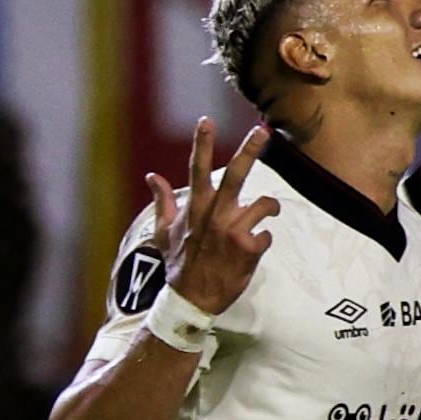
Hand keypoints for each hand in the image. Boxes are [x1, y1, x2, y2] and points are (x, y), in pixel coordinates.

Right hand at [146, 119, 278, 319]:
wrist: (192, 299)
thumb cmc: (178, 264)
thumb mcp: (164, 232)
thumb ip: (162, 201)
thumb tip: (151, 177)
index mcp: (196, 207)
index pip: (197, 168)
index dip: (201, 143)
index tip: (207, 120)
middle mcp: (215, 215)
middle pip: (237, 175)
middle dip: (250, 150)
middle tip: (263, 131)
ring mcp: (234, 231)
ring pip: (264, 204)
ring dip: (269, 207)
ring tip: (269, 212)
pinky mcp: (249, 249)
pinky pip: (266, 235)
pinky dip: (262, 241)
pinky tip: (253, 250)